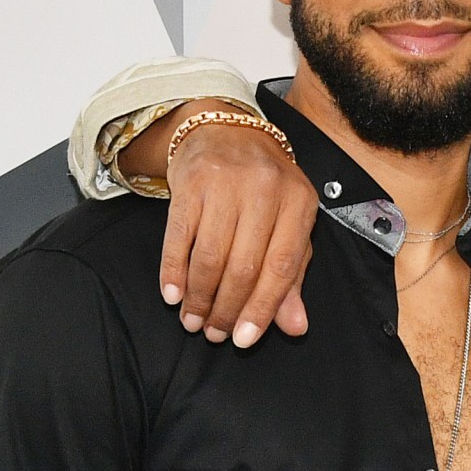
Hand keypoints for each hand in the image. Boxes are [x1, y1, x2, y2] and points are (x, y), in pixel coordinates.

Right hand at [159, 114, 317, 346]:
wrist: (226, 131)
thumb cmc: (263, 187)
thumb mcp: (288, 223)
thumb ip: (291, 277)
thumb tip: (294, 327)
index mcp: (299, 201)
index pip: (281, 267)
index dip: (262, 309)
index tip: (244, 339)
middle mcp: (264, 189)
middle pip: (243, 266)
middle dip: (226, 309)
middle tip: (214, 334)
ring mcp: (226, 183)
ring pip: (210, 256)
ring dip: (199, 297)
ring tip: (193, 321)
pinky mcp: (191, 182)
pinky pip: (179, 237)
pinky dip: (173, 271)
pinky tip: (172, 295)